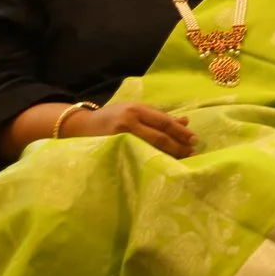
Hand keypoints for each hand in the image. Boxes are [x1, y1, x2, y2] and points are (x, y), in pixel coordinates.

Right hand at [65, 100, 195, 158]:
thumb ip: (158, 116)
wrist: (79, 127)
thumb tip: (186, 122)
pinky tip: (163, 165)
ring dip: (169, 155)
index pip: (164, 121)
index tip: (195, 140)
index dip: (181, 132)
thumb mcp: (134, 111)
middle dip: (179, 146)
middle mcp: (128, 122)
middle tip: (193, 152)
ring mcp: (119, 138)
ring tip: (183, 160)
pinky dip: (152, 160)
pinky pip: (138, 156)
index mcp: (135, 110)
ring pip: (150, 148)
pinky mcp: (113, 151)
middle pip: (159, 137)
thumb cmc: (112, 118)